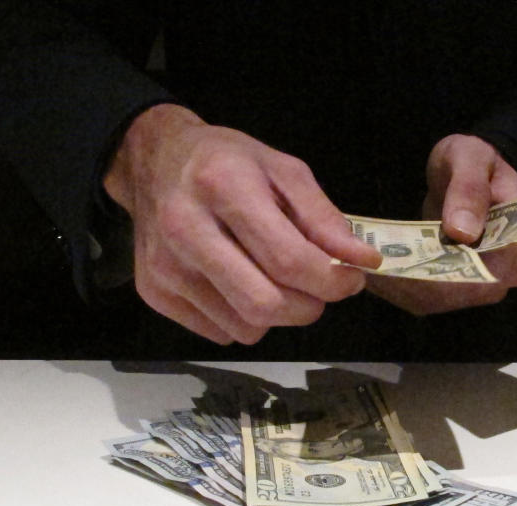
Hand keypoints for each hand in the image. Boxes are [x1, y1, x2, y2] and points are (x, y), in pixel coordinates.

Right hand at [104, 104, 381, 344]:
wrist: (155, 161)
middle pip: (265, 304)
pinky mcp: (154, 292)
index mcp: (224, 187)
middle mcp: (186, 229)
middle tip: (318, 289)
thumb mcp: (283, 170)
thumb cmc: (227, 163)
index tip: (351, 279)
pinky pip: (220, 333)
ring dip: (276, 315)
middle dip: (308, 307)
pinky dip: (243, 318)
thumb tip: (362, 260)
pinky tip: (239, 283)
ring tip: (273, 280)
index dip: (332, 281)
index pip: (288, 260)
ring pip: (245, 328)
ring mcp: (165, 266)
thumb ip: (324, 217)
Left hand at [367, 134, 516, 314]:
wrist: (462, 173)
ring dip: (410, 288)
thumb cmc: (471, 161)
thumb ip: (469, 190)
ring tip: (375, 271)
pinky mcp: (461, 289)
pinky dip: (403, 290)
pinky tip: (378, 276)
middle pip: (474, 291)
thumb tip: (464, 232)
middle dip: (429, 282)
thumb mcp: (469, 158)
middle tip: (384, 267)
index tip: (417, 260)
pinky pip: (432, 300)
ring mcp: (487, 283)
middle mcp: (511, 268)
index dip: (461, 268)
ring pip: (449, 300)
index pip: (501, 266)